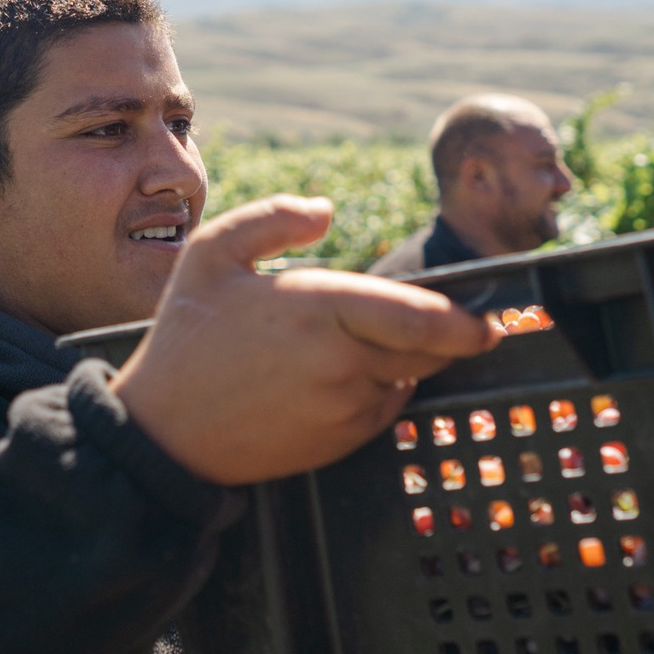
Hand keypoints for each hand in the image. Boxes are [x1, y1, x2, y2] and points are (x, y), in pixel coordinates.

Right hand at [111, 195, 503, 485]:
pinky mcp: (339, 442)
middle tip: (477, 328)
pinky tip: (352, 374)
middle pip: (428, 351)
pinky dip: (385, 389)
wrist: (163, 433)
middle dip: (457, 339)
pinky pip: (384, 409)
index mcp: (318, 309)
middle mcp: (341, 363)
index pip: (418, 317)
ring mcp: (343, 408)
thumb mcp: (212, 254)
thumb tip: (327, 212)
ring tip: (383, 343)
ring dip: (411, 361)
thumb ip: (272, 219)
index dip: (465, 320)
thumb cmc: (187, 338)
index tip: (491, 318)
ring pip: (407, 379)